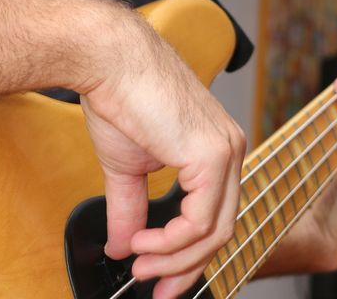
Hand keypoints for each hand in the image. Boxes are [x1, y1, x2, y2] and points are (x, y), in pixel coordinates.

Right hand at [80, 9, 245, 298]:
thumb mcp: (128, 167)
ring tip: (140, 265)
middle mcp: (229, 150)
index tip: (159, 276)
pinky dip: (171, 242)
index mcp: (215, 150)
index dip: (188, 253)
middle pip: (221, 228)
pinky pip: (201, 220)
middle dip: (185, 266)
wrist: (108, 60)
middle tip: (154, 286)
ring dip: (175, 258)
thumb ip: (132, 208)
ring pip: (215, 230)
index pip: (214, 213)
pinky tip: (143, 244)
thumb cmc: (120, 98)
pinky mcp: (212, 153)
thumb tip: (122, 243)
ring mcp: (225, 151)